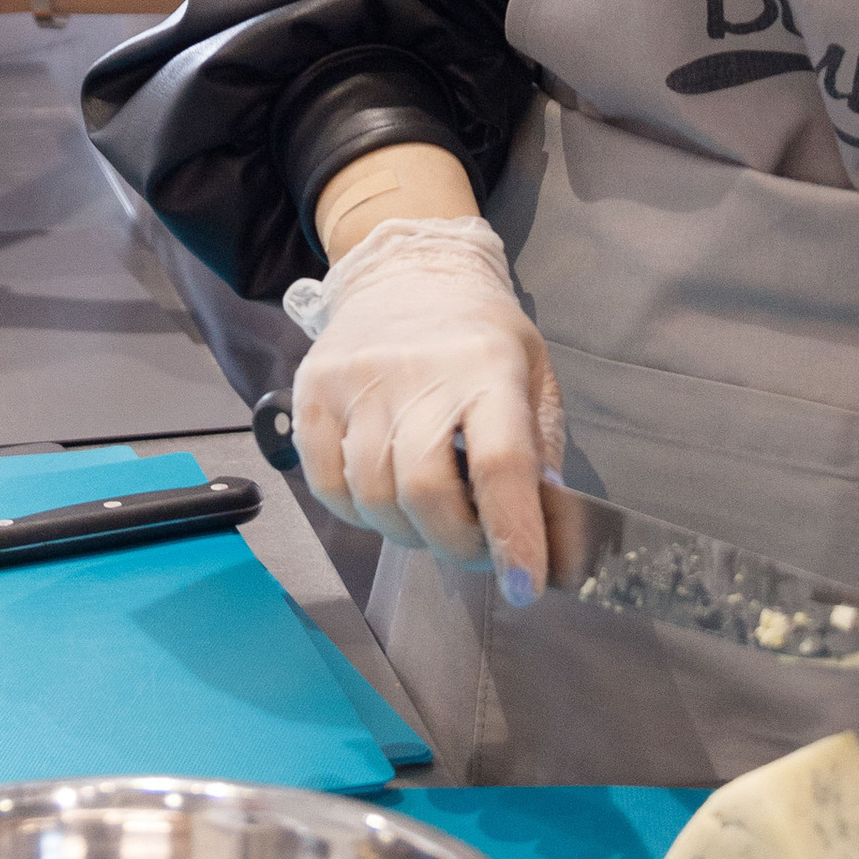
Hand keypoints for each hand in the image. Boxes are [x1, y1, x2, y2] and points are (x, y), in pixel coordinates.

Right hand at [282, 216, 564, 597]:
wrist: (406, 271)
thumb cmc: (480, 333)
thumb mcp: (533, 372)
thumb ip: (541, 447)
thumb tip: (545, 526)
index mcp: (488, 366)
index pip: (502, 463)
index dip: (513, 534)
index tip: (524, 587)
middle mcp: (419, 372)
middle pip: (427, 493)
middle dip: (457, 545)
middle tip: (477, 550)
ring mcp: (357, 381)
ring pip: (374, 498)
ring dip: (409, 532)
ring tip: (432, 519)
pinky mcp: (312, 392)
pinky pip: (327, 486)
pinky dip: (358, 513)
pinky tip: (386, 499)